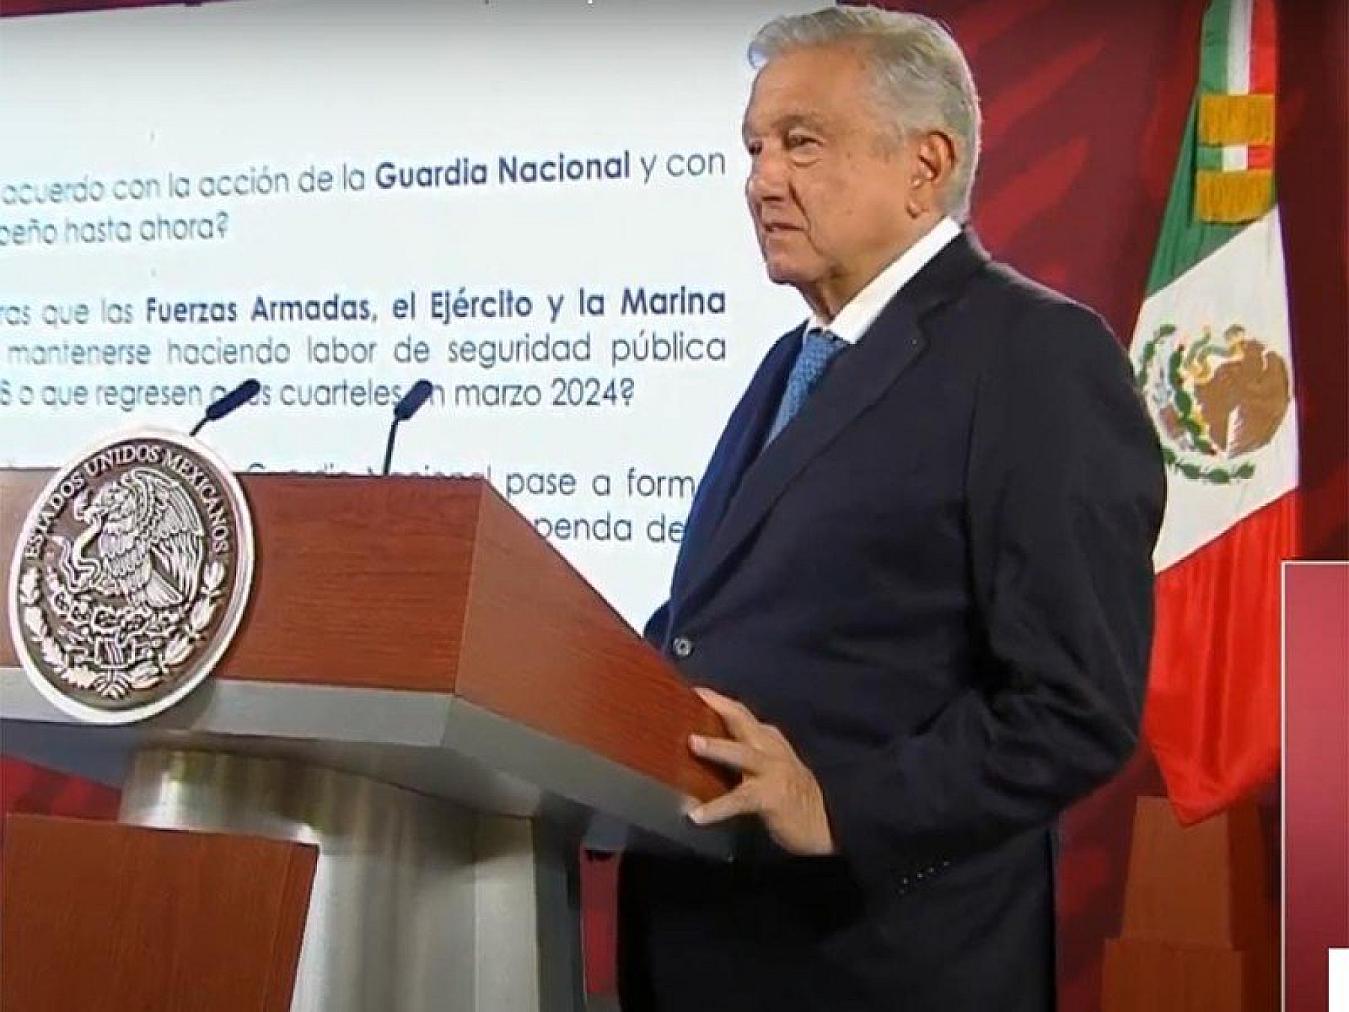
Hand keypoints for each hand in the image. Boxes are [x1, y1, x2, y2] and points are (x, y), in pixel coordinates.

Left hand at [687, 686, 835, 855]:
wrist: (818, 824)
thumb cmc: (786, 793)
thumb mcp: (767, 764)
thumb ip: (741, 751)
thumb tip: (698, 744)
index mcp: (768, 739)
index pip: (740, 713)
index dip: (717, 700)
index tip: (693, 690)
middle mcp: (771, 749)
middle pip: (742, 721)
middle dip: (719, 707)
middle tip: (693, 696)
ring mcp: (773, 772)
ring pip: (742, 755)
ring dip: (717, 747)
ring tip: (693, 744)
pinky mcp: (771, 797)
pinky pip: (739, 800)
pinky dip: (717, 808)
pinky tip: (697, 814)